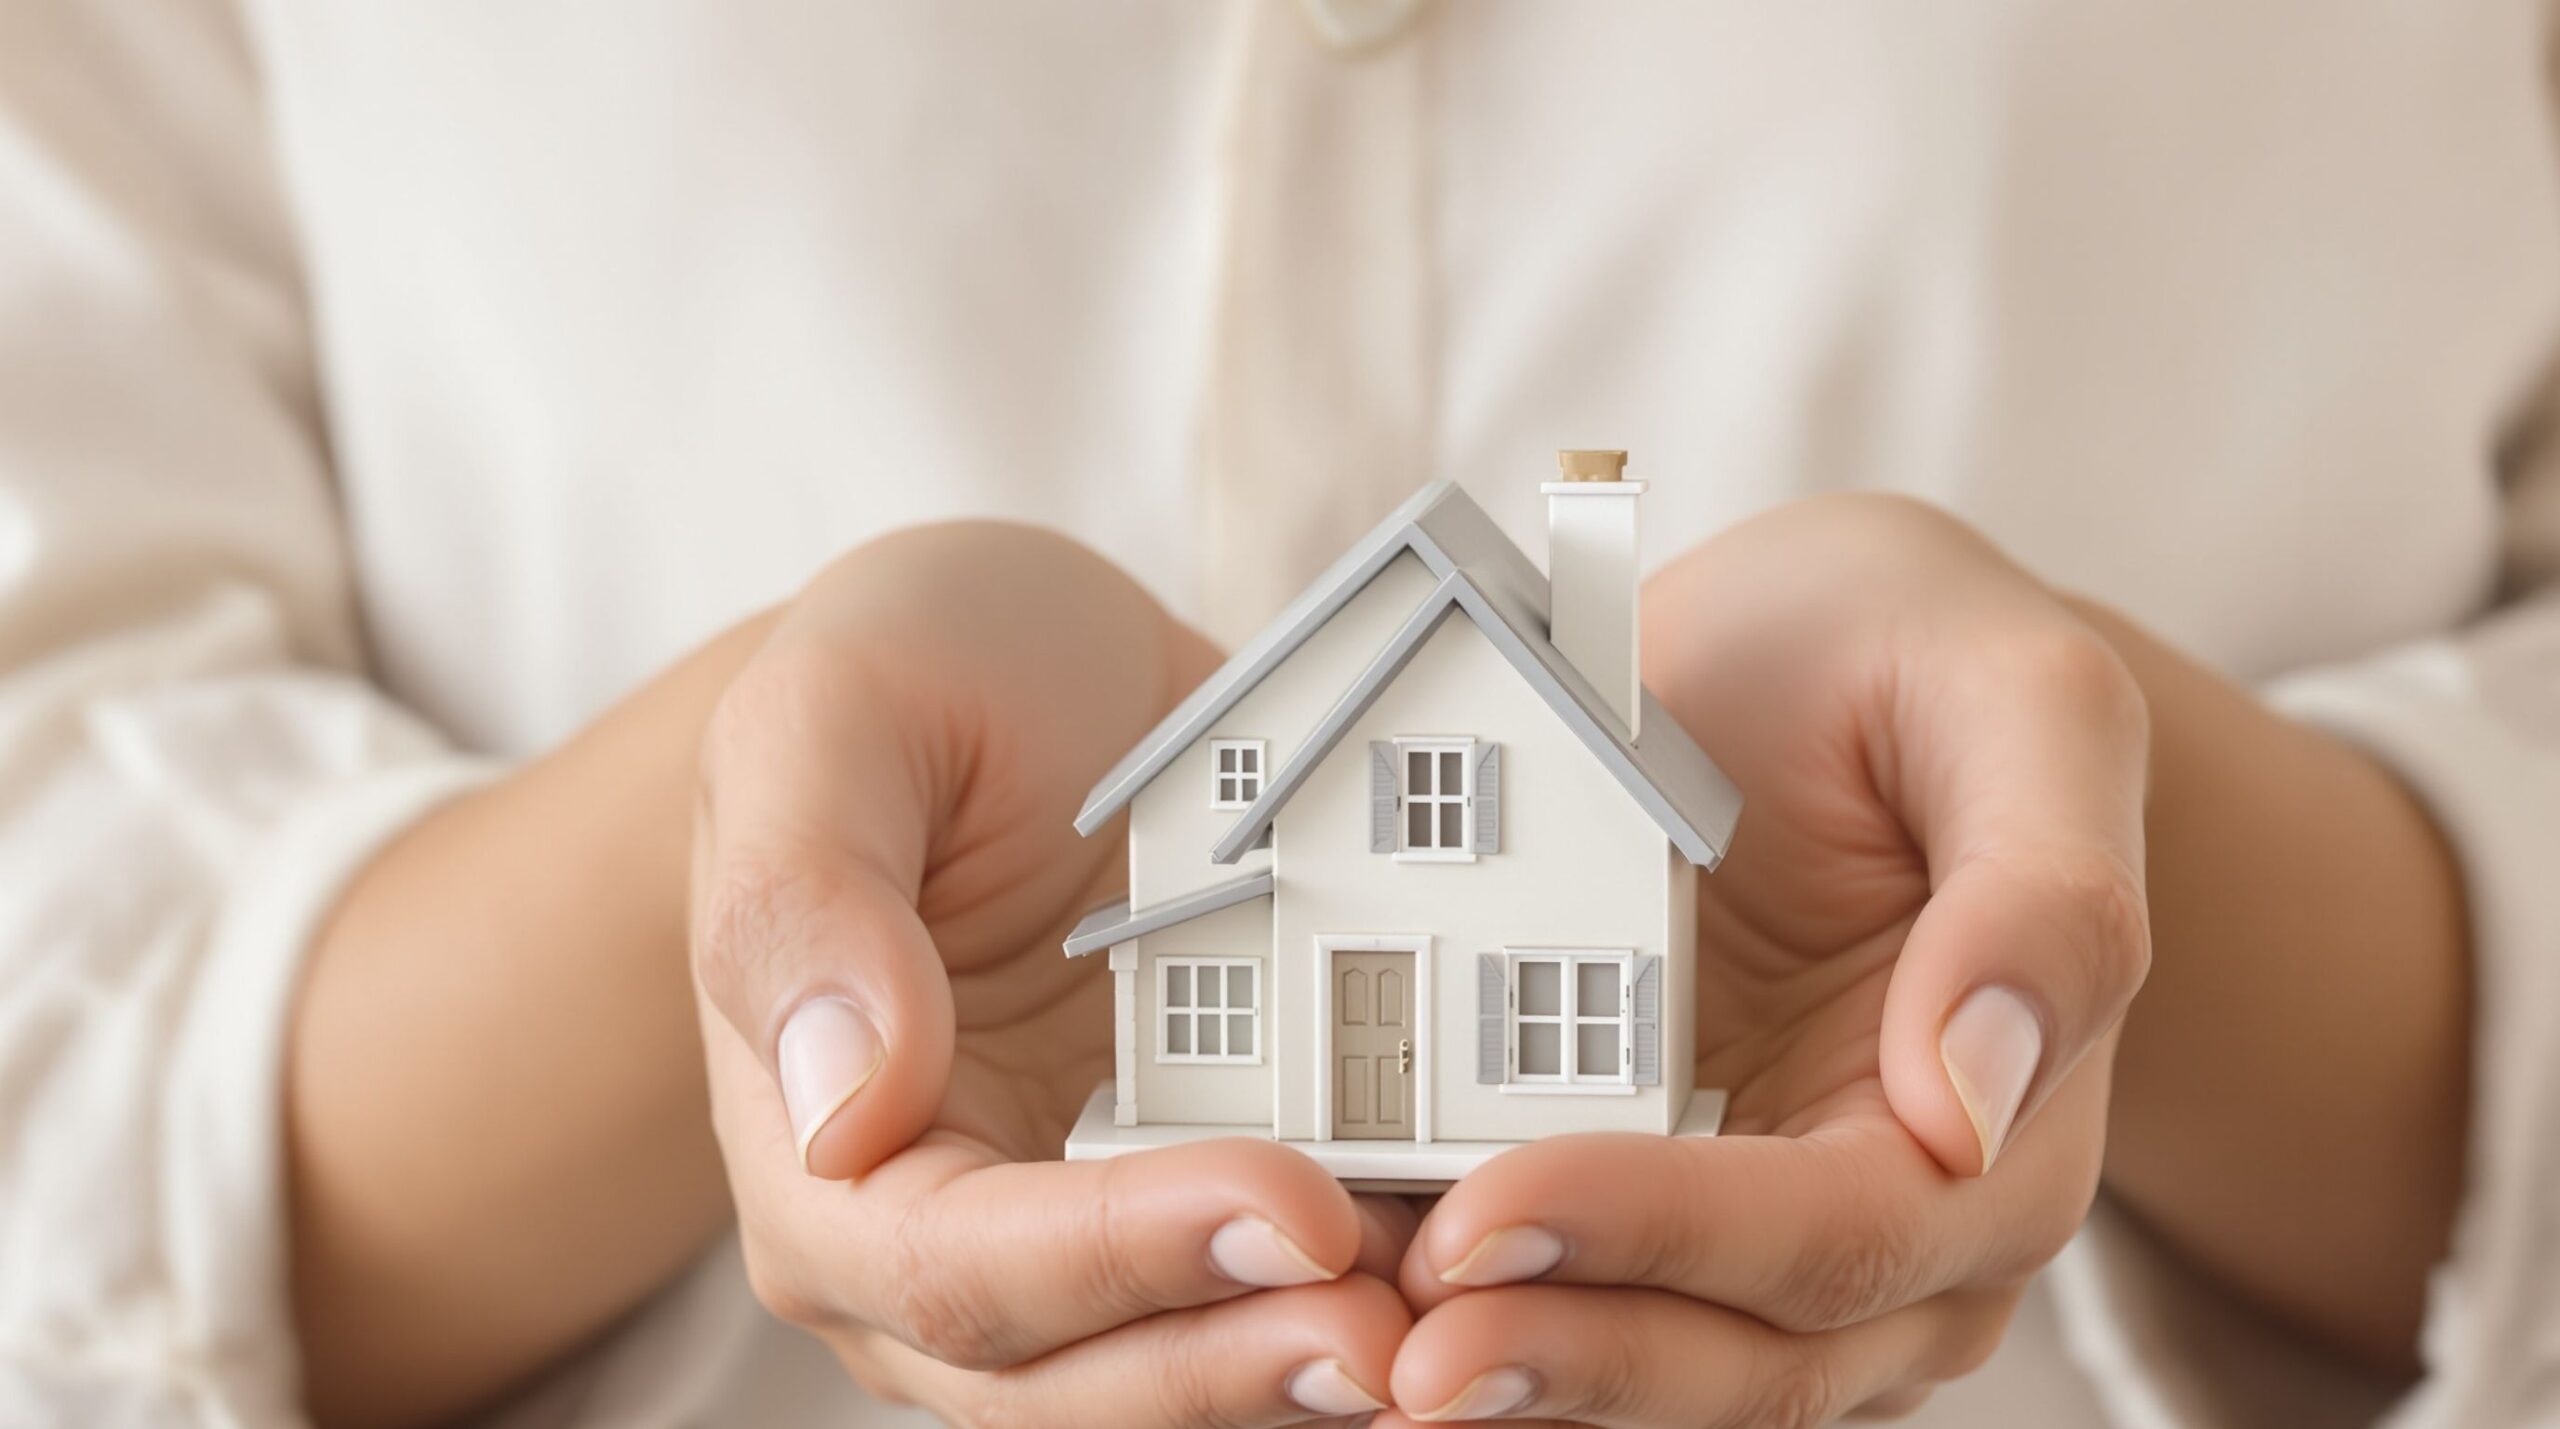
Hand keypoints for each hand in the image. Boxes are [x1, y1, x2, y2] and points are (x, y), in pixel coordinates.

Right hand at [689, 523, 1411, 1425]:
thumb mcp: (832, 713)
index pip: (954, 1266)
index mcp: (822, 1153)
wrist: (1027, 676)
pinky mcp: (1192, 1214)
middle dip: (1238, 1363)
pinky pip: (1267, 1300)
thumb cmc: (911, 679)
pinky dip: (1361, 1305)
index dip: (1121, 1257)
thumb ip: (803, 900)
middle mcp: (932, 1245)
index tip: (1288, 1206)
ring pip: (1182, 1374)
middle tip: (1403, 1330)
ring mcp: (1071, 1250)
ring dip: (1311, 1373)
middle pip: (1074, 1375)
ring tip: (1465, 1332)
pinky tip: (1477, 1282)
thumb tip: (841, 1110)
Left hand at [1382, 494, 2152, 1425]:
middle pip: (1743, 1356)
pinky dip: (1480, 1320)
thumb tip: (1970, 1105)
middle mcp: (1903, 1232)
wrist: (1818, 661)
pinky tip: (1353, 1309)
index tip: (1492, 1213)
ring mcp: (1773, 1248)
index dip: (1664, 1238)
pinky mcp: (1658, 1219)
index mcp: (2007, 1133)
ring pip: (1652, 1371)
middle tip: (1395, 1353)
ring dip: (1512, 1378)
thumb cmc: (1915, 667)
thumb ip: (2042, 898)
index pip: (1840, 1235)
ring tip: (1350, 1355)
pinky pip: (1572, 1304)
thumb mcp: (2017, 702)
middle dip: (1567, 1355)